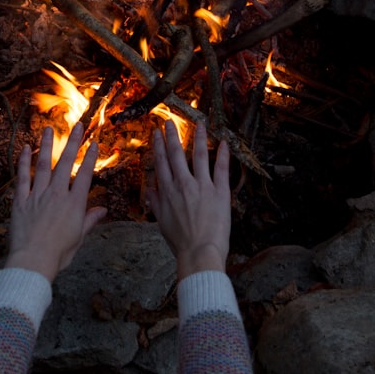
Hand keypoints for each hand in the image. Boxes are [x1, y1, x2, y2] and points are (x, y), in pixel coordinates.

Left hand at [4, 124, 106, 282]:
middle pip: (66, 163)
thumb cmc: (58, 253)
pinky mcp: (21, 200)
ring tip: (48, 129)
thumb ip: (90, 220)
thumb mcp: (79, 238)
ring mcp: (38, 195)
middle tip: (77, 126)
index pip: (84, 175)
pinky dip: (24, 162)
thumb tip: (103, 210)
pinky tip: (26, 149)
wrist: (33, 260)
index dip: (90, 157)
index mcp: (74, 204)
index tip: (93, 143)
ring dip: (46, 145)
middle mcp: (57, 194)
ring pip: (43, 165)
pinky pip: (23, 177)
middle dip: (73, 143)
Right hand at [148, 120, 231, 279]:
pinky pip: (221, 168)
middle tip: (170, 121)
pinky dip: (224, 154)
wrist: (199, 252)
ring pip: (199, 155)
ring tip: (199, 123)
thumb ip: (156, 204)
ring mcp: (202, 186)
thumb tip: (150, 190)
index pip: (161, 163)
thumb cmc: (180, 242)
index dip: (158, 146)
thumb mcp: (162, 222)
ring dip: (199, 137)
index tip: (156, 133)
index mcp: (167, 192)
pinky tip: (224, 142)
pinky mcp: (220, 192)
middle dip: (172, 135)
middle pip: (176, 154)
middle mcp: (182, 184)